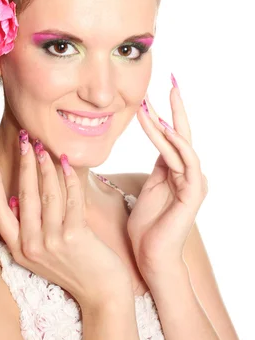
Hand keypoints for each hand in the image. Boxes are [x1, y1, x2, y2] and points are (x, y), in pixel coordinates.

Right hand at [0, 132, 131, 311]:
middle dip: (23, 163)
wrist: (102, 294)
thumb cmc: (73, 268)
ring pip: (46, 194)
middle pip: (23, 194)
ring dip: (45, 166)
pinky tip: (67, 163)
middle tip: (24, 139)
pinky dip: (68, 178)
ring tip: (44, 148)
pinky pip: (70, 199)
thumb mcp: (41, 254)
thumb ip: (27, 228)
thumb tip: (17, 198)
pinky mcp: (75, 237)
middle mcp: (31, 246)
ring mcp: (52, 242)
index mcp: (18, 248)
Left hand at [127, 83, 208, 283]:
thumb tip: (149, 147)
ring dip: (165, 122)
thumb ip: (155, 169)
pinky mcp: (193, 192)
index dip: (162, 115)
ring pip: (180, 144)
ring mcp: (193, 182)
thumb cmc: (146, 228)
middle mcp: (188, 174)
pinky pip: (185, 161)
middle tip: (170, 80)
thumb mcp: (146, 190)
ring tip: (150, 103)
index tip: (152, 94)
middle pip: (181, 134)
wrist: (151, 258)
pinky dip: (176, 144)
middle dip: (174, 107)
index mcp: (175, 172)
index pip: (170, 136)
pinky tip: (165, 128)